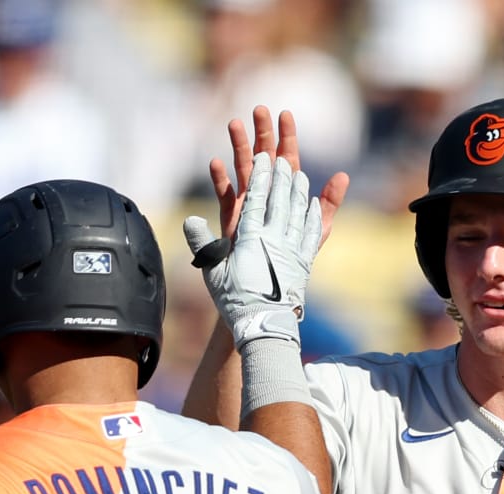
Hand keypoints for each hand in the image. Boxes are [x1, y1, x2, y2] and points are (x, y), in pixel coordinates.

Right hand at [185, 152, 322, 347]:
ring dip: (299, 191)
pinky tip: (313, 206)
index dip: (262, 176)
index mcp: (251, 237)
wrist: (263, 325)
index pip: (258, 198)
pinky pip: (310, 234)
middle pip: (281, 199)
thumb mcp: (212, 271)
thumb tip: (190, 219)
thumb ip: (202, 243)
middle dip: (281, 176)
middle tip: (282, 158)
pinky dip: (312, 217)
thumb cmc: (234, 300)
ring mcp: (292, 249)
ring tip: (300, 175)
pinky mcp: (303, 263)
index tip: (264, 159)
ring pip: (298, 212)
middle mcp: (275, 239)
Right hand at [209, 106, 347, 249]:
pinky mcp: (231, 218)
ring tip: (234, 123)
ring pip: (243, 169)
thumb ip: (329, 204)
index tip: (285, 113)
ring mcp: (248, 203)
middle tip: (260, 109)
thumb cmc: (293, 259)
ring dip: (239, 147)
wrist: (268, 289)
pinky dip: (220, 180)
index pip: (288, 158)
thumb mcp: (317, 231)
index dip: (287, 136)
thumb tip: (344, 175)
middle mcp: (267, 193)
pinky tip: (215, 163)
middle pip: (265, 156)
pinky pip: (224, 196)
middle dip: (263, 133)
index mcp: (286, 193)